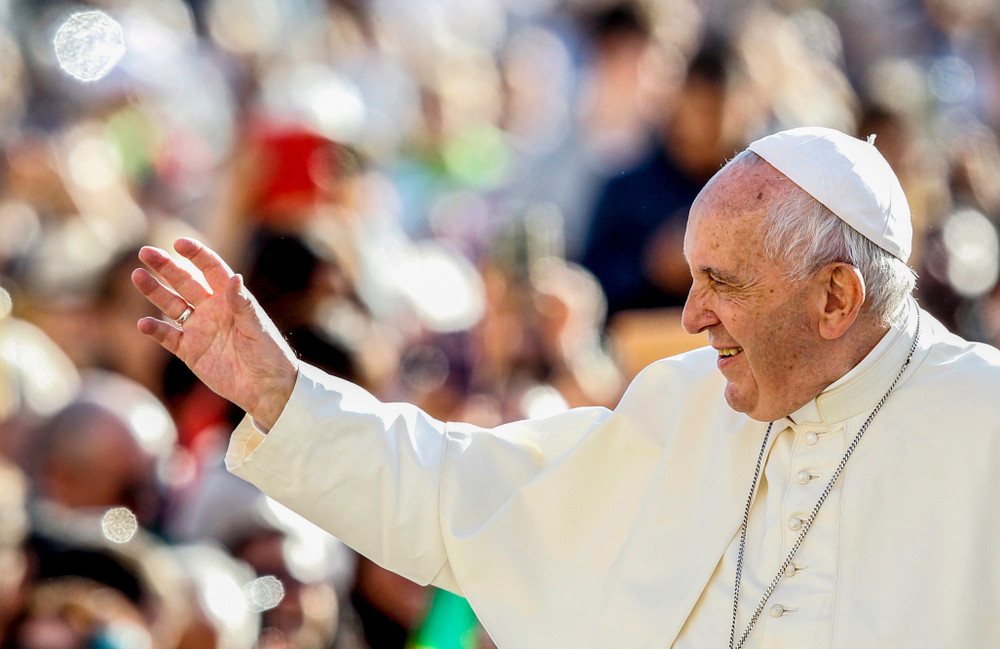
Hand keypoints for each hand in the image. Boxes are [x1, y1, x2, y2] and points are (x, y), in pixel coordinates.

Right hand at [132, 237, 297, 429]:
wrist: (266, 388)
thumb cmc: (269, 354)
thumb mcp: (258, 328)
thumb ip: (243, 305)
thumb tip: (234, 277)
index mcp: (231, 299)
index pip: (211, 270)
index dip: (196, 255)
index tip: (179, 243)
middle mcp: (212, 310)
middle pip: (184, 283)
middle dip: (166, 267)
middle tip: (146, 252)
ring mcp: (199, 330)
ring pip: (171, 305)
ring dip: (155, 292)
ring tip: (138, 276)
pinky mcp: (190, 351)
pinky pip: (168, 337)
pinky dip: (155, 330)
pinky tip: (144, 323)